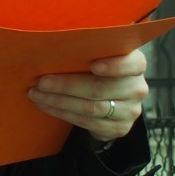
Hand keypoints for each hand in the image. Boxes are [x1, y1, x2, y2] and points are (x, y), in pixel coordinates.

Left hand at [27, 49, 148, 143]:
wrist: (111, 102)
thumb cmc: (97, 71)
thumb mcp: (98, 56)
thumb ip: (87, 52)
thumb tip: (51, 47)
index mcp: (135, 64)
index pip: (133, 64)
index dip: (114, 66)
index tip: (93, 66)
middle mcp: (137, 88)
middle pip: (100, 87)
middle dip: (66, 85)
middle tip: (42, 82)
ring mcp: (131, 110)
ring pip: (91, 108)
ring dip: (59, 101)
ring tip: (37, 94)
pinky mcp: (120, 128)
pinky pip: (88, 123)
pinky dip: (63, 114)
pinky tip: (47, 106)